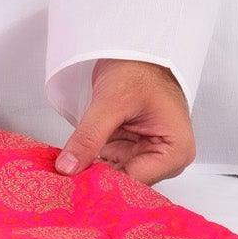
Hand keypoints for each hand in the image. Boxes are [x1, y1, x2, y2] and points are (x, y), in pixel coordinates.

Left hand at [54, 58, 195, 185]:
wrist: (135, 51)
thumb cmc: (139, 69)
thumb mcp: (111, 103)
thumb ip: (89, 137)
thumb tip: (67, 168)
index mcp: (176, 151)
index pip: (136, 182)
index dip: (104, 186)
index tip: (73, 187)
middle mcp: (165, 160)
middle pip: (125, 182)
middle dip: (95, 181)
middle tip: (62, 185)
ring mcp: (146, 156)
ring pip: (112, 176)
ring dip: (89, 173)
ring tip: (62, 175)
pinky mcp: (129, 150)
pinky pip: (106, 164)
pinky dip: (88, 162)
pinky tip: (70, 165)